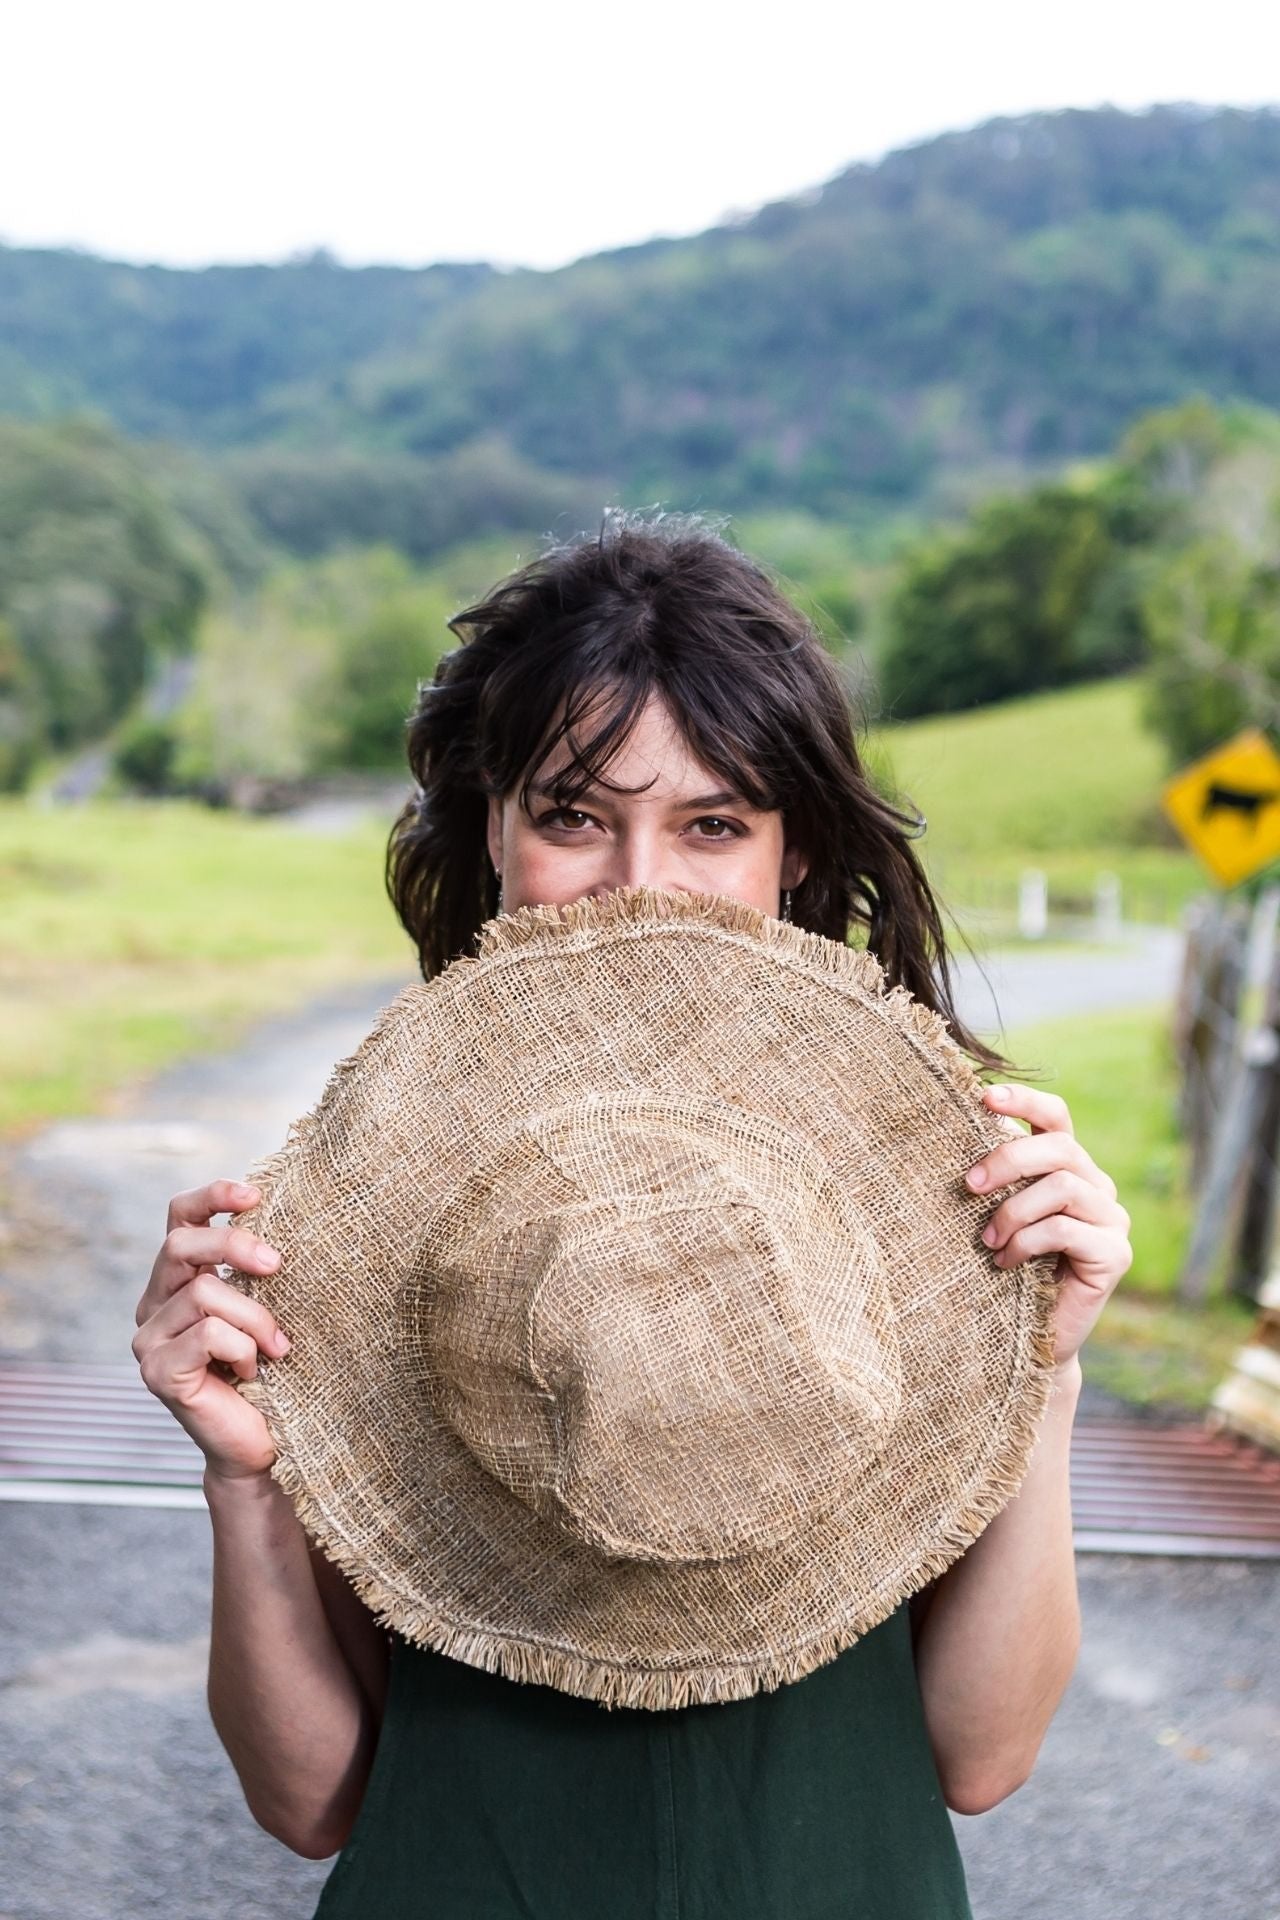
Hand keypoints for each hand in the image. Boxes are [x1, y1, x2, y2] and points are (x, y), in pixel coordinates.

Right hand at [132, 1179, 288, 1480]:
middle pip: (181, 1244)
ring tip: (276, 1348)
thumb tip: (281, 1228)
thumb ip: (255, 1272)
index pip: (179, 1218)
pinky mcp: (158, 1372)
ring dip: (255, 1318)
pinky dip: (243, 1349)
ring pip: (205, 1292)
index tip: (254, 1195)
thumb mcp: (264, 1309)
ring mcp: (150, 1340)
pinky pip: (209, 1334)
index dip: (211, 1196)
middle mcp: (154, 1307)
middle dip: (233, 1244)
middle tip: (277, 1264)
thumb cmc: (269, 1374)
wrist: (258, 1445)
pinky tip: (252, 1373)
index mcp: (178, 1283)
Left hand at [964, 1084, 1131, 1370]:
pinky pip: (1064, 1229)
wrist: (1034, 1337)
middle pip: (1059, 1147)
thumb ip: (994, 1180)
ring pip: (1062, 1187)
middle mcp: (1097, 1186)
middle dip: (1008, 1160)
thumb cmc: (1006, 1268)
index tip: (984, 1097)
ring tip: (988, 1240)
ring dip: (1013, 1211)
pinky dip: (1025, 1243)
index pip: (1056, 1116)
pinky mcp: (1114, 1253)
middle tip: (969, 1186)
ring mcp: (1112, 1219)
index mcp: (1069, 1167)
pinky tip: (1005, 1263)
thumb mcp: (997, 1214)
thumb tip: (948, 1133)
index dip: (1025, 1100)